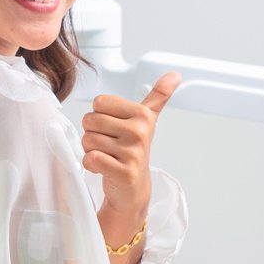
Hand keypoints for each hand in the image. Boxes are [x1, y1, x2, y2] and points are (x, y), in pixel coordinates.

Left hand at [83, 72, 179, 218]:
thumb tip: (175, 75)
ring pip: (88, 140)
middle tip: (109, 146)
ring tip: (108, 157)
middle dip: (93, 134)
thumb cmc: (133, 151)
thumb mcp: (147, 121)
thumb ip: (158, 96)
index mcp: (142, 115)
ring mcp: (132, 153)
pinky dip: (90, 165)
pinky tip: (103, 168)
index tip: (114, 129)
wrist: (133, 188)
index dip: (100, 116)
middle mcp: (139, 132)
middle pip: (90, 120)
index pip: (99, 102)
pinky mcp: (123, 172)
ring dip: (91, 150)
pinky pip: (90, 158)